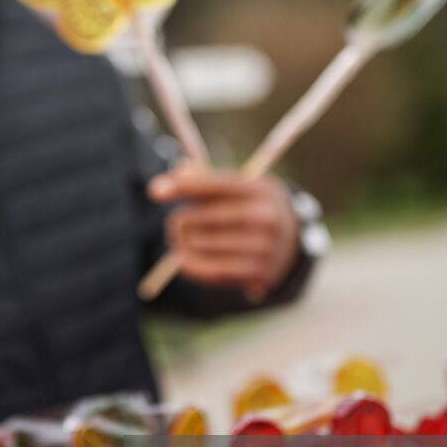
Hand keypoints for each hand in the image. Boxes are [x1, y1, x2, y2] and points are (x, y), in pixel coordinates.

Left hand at [149, 162, 302, 300]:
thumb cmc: (252, 207)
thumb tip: (177, 172)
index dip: (183, 187)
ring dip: (183, 243)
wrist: (292, 241)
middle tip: (175, 225)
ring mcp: (265, 248)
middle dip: (180, 221)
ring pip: (202, 244)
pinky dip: (189, 264)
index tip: (154, 190)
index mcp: (261, 189)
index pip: (214, 186)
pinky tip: (179, 258)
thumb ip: (206, 179)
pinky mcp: (258, 274)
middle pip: (203, 218)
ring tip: (181, 240)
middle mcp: (266, 218)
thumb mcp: (239, 186)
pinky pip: (211, 271)